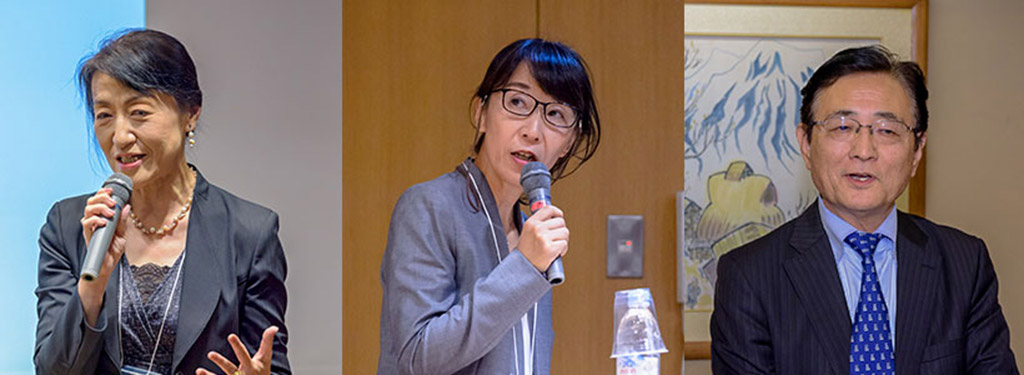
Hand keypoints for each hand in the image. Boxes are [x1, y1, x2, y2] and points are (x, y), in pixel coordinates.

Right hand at [78, 188, 129, 325]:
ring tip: (110, 211)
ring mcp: (90, 229)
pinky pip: (86, 225)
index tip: (111, 190)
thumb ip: (123, 221)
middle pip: (90, 203)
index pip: (98, 202)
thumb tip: (126, 206)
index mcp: (102, 219)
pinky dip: (95, 220)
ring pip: (87, 211)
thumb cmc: (112, 251)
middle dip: (101, 198)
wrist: (106, 268)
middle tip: (112, 200)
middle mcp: (94, 222)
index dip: (102, 194)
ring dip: (99, 207)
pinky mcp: (88, 237)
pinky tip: (104, 221)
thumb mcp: (122, 235)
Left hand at [198, 326, 277, 374]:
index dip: (237, 346)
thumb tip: (274, 327)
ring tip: (199, 370)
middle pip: (229, 368)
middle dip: (220, 362)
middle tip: (211, 354)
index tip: (231, 336)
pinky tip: (199, 373)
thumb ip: (267, 342)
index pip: (243, 355)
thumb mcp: (266, 358)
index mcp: (251, 367)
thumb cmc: (262, 372)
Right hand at [517, 205, 568, 271]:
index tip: (558, 218)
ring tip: (554, 246)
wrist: (522, 268)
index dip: (557, 213)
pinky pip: (564, 244)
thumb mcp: (528, 232)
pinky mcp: (550, 249)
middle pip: (561, 222)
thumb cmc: (526, 252)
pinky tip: (555, 253)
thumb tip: (556, 216)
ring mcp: (543, 238)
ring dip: (563, 240)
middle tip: (554, 239)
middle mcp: (537, 228)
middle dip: (561, 230)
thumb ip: (539, 223)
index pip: (549, 209)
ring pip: (565, 232)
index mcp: (531, 222)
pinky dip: (563, 249)